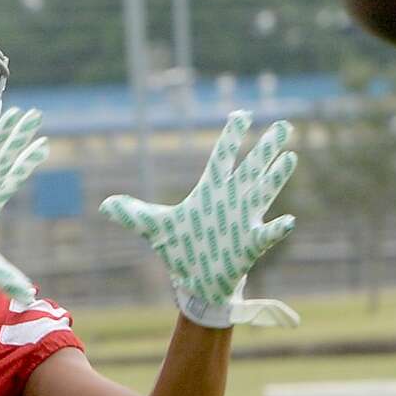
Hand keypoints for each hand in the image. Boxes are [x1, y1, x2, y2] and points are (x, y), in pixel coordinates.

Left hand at [99, 111, 298, 327]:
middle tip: (282, 125)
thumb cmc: (181, 249)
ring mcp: (245, 220)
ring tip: (290, 157)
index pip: (221, 158)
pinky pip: (268, 233)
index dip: (231, 137)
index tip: (241, 114)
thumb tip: (105, 205)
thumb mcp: (155, 229)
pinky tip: (288, 220)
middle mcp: (232, 199)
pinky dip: (278, 228)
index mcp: (210, 191)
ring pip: (264, 192)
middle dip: (265, 148)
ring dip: (276, 176)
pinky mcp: (251, 244)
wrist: (195, 281)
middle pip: (250, 168)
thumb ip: (133, 214)